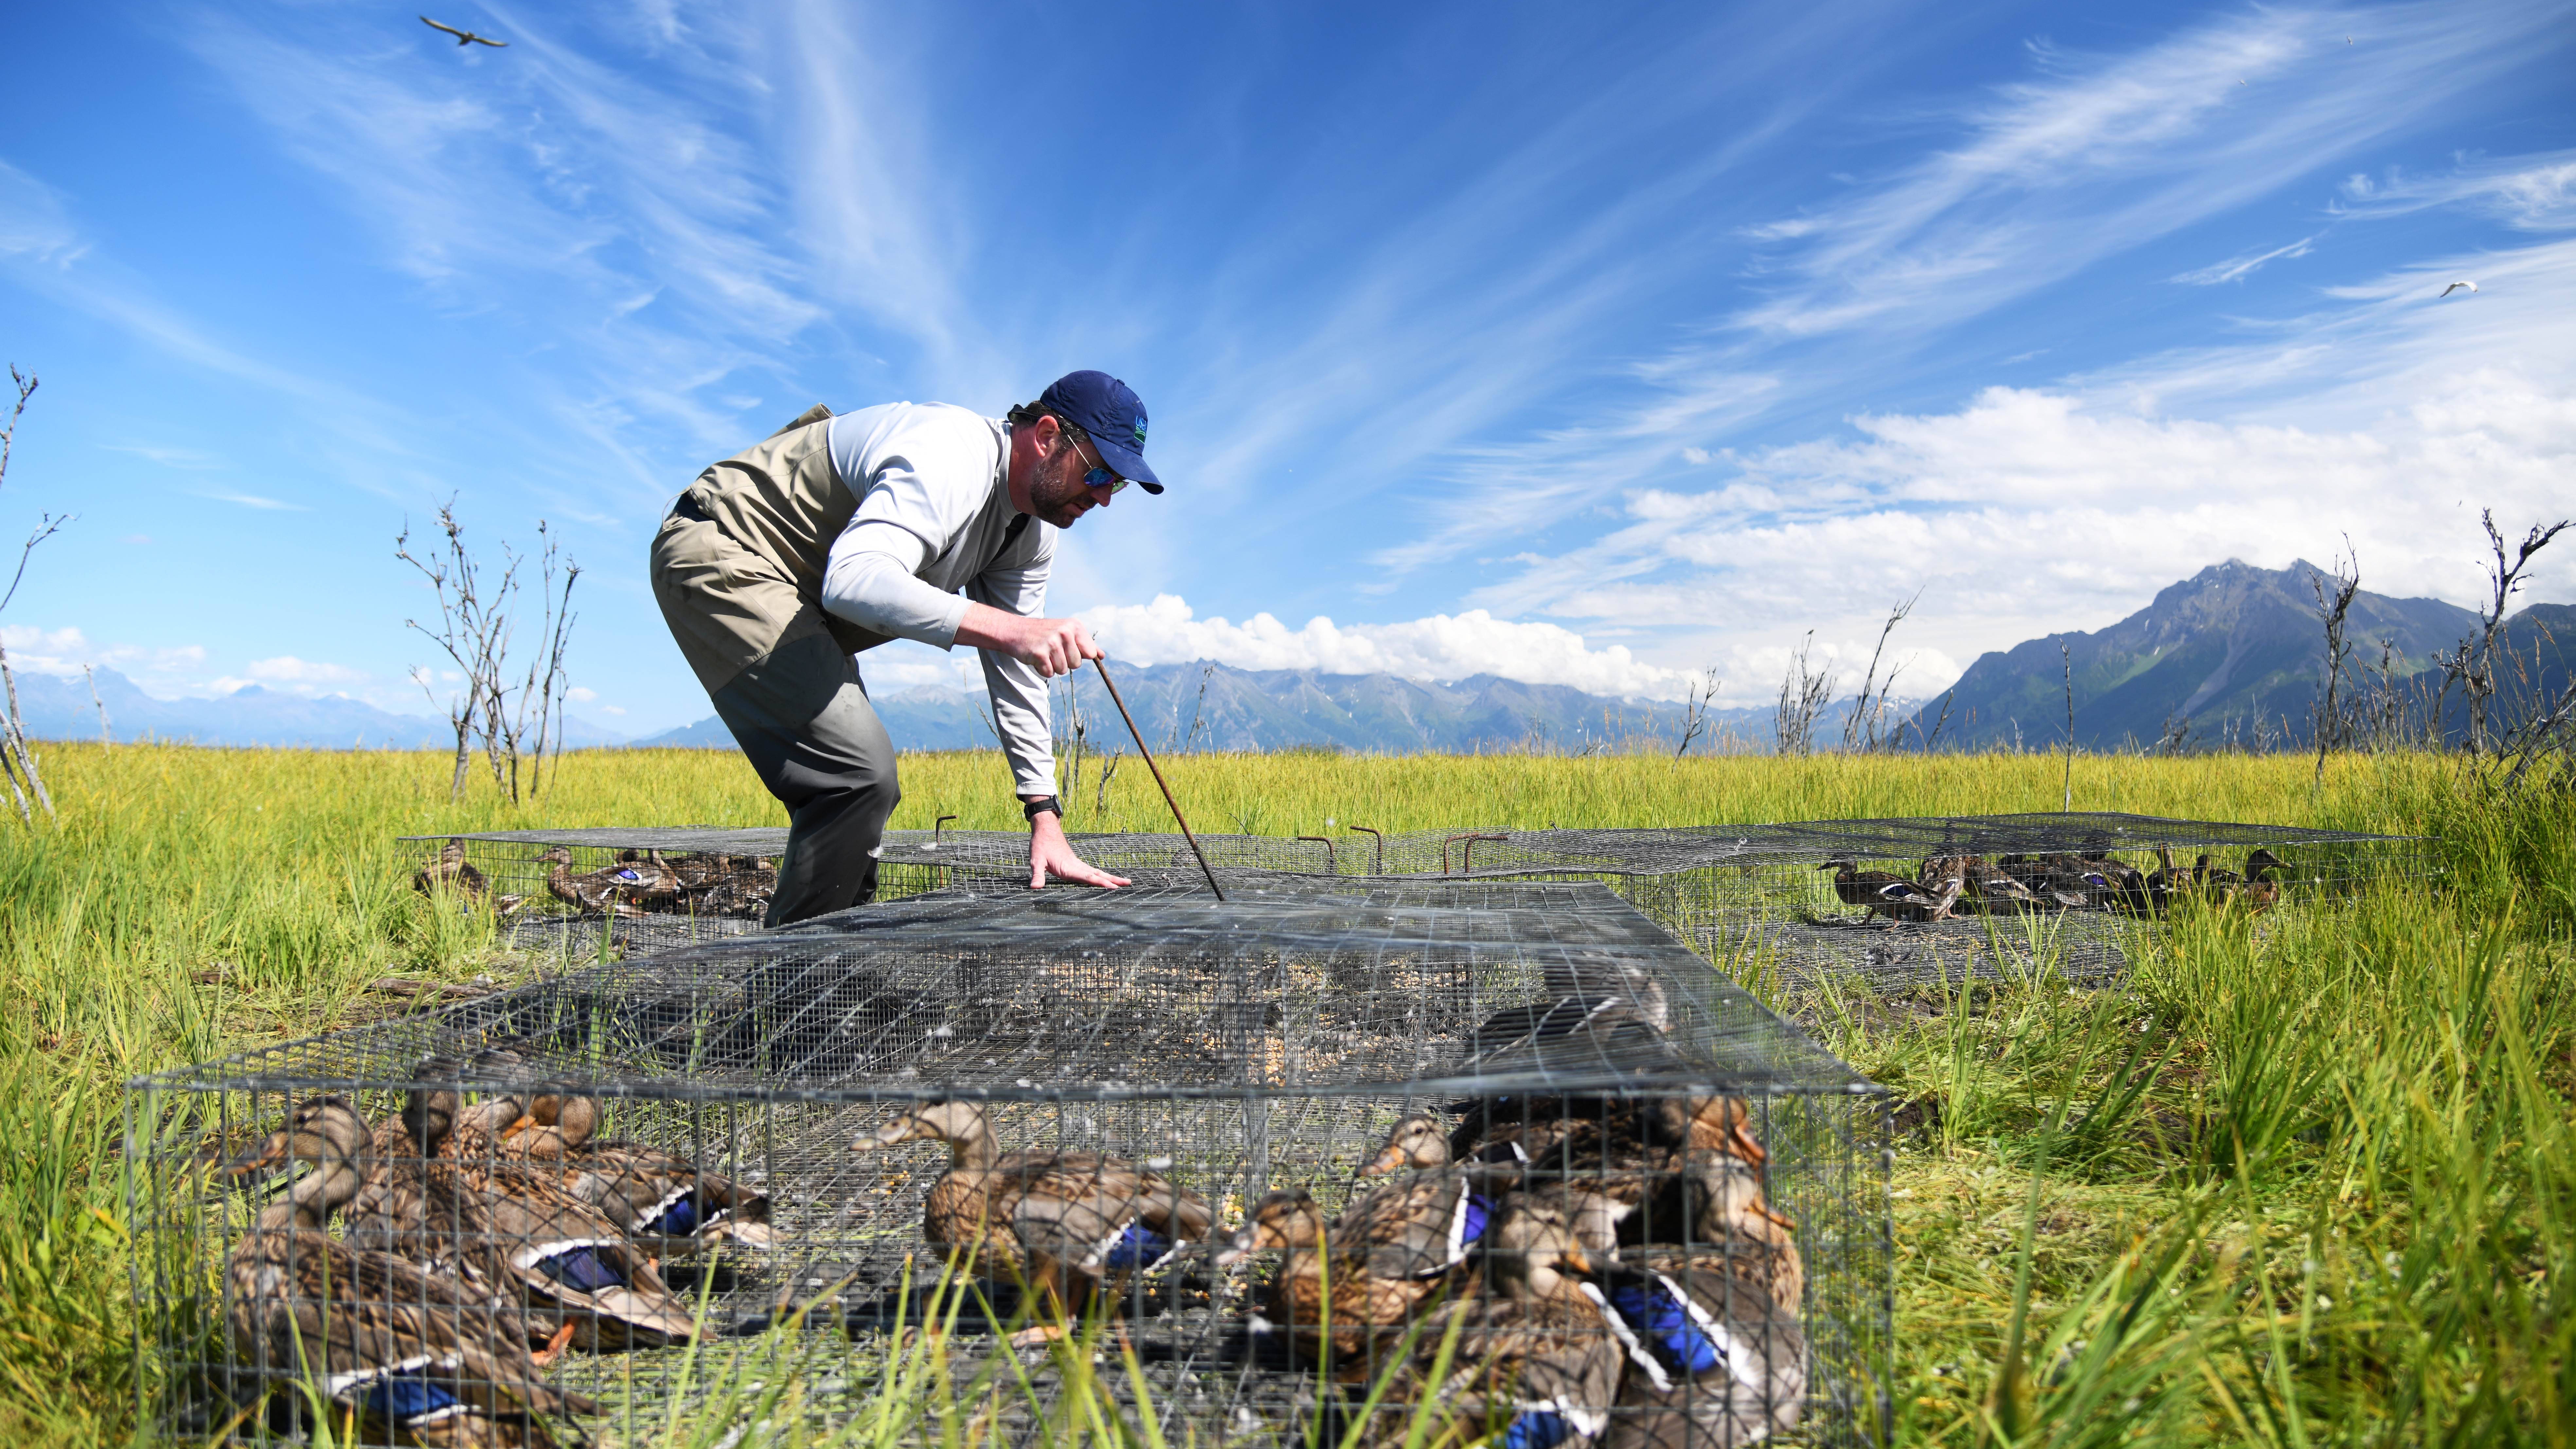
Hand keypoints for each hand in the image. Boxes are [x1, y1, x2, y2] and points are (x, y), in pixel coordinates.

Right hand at [958, 603, 1101, 678]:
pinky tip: (1035, 657)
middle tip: (1051, 650)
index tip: (1066, 648)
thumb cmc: (1042, 634)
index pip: (1090, 653)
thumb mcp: (1065, 633)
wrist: (1014, 631)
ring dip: (1052, 666)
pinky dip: (1042, 669)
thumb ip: (1084, 644)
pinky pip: (1049, 673)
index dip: (1078, 655)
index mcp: (1074, 626)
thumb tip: (1102, 655)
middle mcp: (1065, 632)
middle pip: (1076, 664)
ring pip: (1062, 670)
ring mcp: (1052, 642)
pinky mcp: (1039, 653)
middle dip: (1064, 662)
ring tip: (1043, 653)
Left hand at [1027, 812, 1130, 889]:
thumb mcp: (1036, 860)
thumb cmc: (1041, 845)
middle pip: (1098, 874)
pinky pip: (1092, 871)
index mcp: (1068, 867)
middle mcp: (1076, 866)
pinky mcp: (1076, 863)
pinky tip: (1105, 878)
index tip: (1113, 887)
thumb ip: (1037, 875)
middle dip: (1112, 880)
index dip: (1100, 883)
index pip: (1087, 877)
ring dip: (1110, 877)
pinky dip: (1101, 875)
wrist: (1045, 829)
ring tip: (1124, 882)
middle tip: (1128, 883)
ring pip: (1097, 872)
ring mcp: (1077, 864)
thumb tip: (1034, 888)